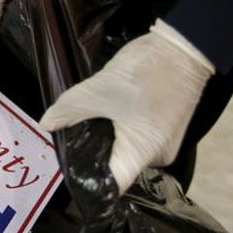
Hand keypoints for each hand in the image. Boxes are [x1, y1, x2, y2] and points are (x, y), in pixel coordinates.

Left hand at [39, 20, 214, 192]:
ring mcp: (165, 144)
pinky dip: (122, 130)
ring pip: (127, 151)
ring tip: (89, 124)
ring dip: (108, 139)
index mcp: (141, 155)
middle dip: (94, 155)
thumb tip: (46, 124)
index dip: (88, 183)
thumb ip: (69, 109)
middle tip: (71, 140)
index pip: (111, 186)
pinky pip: (138, 138)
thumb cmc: (145, 72)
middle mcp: (157, 158)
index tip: (68, 172)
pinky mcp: (167, 130)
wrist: (186, 45)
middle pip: (118, 168)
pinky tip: (111, 115)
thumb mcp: (98, 90)